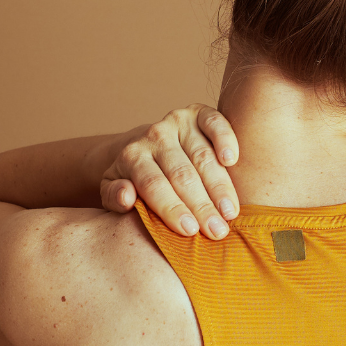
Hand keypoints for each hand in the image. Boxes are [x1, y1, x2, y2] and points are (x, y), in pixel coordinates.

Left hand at [99, 105, 241, 237]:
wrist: (146, 147)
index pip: (153, 185)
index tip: (190, 231)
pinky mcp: (198, 114)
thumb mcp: (113, 192)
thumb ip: (113, 197)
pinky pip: (214, 122)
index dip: (173, 208)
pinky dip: (225, 138)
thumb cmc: (135, 181)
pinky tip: (232, 160)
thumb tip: (126, 197)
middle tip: (217, 231)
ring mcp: (177, 122)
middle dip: (201, 205)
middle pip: (181, 174)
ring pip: (202, 156)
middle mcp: (154, 136)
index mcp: (132, 157)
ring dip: (219, 186)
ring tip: (230, 212)